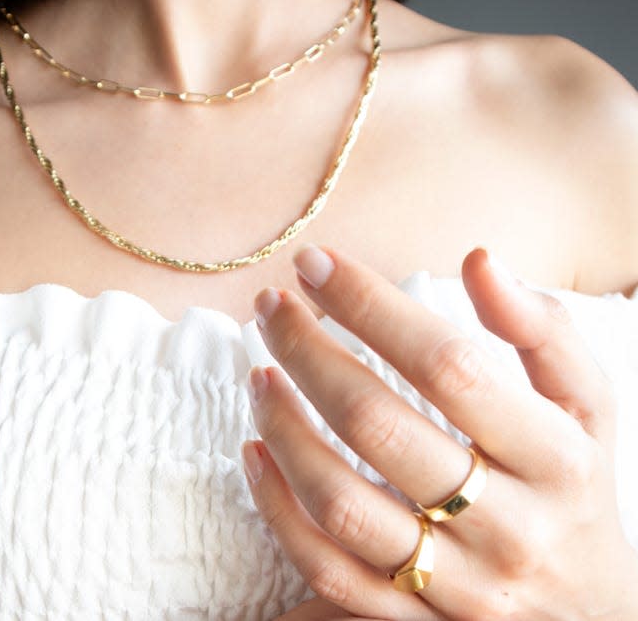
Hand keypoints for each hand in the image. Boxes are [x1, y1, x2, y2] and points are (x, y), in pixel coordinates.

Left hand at [242, 244, 637, 619]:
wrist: (591, 615)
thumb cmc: (577, 490)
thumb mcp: (588, 408)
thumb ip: (544, 332)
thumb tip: (478, 260)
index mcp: (555, 459)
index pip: (447, 366)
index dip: (371, 306)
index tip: (316, 264)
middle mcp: (506, 525)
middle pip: (378, 427)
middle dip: (308, 352)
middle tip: (271, 305)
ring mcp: (453, 581)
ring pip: (340, 503)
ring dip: (284, 429)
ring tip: (259, 374)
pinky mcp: (409, 616)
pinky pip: (326, 568)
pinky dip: (277, 509)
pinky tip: (254, 452)